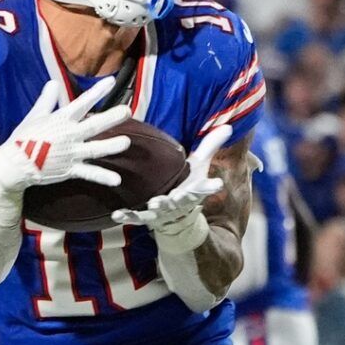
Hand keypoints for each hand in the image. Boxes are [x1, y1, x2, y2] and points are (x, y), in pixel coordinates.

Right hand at [0, 79, 130, 224]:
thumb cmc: (23, 138)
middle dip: (112, 118)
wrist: (14, 164)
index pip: (82, 103)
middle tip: (127, 111)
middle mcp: (69, 135)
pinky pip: (89, 173)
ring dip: (111, 146)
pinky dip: (103, 177)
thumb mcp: (34, 115)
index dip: (97, 92)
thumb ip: (46, 100)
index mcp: (61, 120)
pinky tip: (117, 180)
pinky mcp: (70, 170)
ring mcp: (71, 153)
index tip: (111, 81)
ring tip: (126, 142)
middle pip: (94, 125)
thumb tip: (53, 83)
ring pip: (96, 149)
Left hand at [112, 124, 229, 250]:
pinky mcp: (145, 217)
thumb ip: (210, 146)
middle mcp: (179, 202)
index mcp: (194, 191)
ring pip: (160, 211)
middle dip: (180, 199)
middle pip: (182, 200)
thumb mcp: (200, 166)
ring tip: (153, 204)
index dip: (212, 186)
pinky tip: (116, 215)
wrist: (176, 217)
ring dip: (157, 208)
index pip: (206, 188)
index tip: (218, 183)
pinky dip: (127, 217)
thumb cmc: (188, 186)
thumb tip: (228, 126)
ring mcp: (162, 212)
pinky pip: (135, 218)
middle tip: (178, 196)